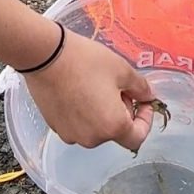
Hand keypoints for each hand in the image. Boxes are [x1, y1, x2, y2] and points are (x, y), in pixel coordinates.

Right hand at [24, 29, 155, 150]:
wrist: (45, 55)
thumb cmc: (86, 61)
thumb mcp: (122, 69)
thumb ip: (141, 88)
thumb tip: (148, 97)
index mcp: (113, 126)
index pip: (138, 138)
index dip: (145, 120)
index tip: (142, 102)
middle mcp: (92, 138)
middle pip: (115, 132)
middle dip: (121, 112)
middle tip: (117, 87)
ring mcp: (71, 135)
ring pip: (96, 129)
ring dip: (102, 113)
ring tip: (96, 86)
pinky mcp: (55, 127)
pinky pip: (77, 125)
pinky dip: (83, 113)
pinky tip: (78, 90)